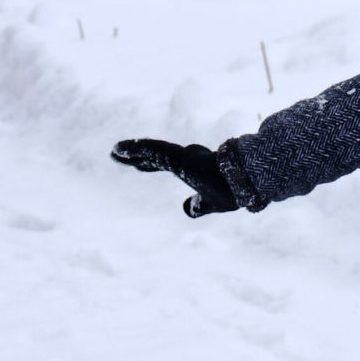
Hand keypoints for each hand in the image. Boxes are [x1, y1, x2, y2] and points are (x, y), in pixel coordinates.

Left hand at [111, 139, 238, 216]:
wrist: (245, 183)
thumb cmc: (234, 193)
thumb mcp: (213, 203)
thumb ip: (199, 206)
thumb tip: (186, 210)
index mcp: (194, 169)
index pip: (166, 165)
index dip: (151, 165)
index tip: (140, 166)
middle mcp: (186, 160)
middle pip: (154, 158)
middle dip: (137, 158)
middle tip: (118, 155)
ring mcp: (181, 158)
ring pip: (150, 153)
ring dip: (131, 152)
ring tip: (114, 152)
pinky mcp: (177, 158)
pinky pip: (150, 151)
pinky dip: (133, 149)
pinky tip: (117, 150)